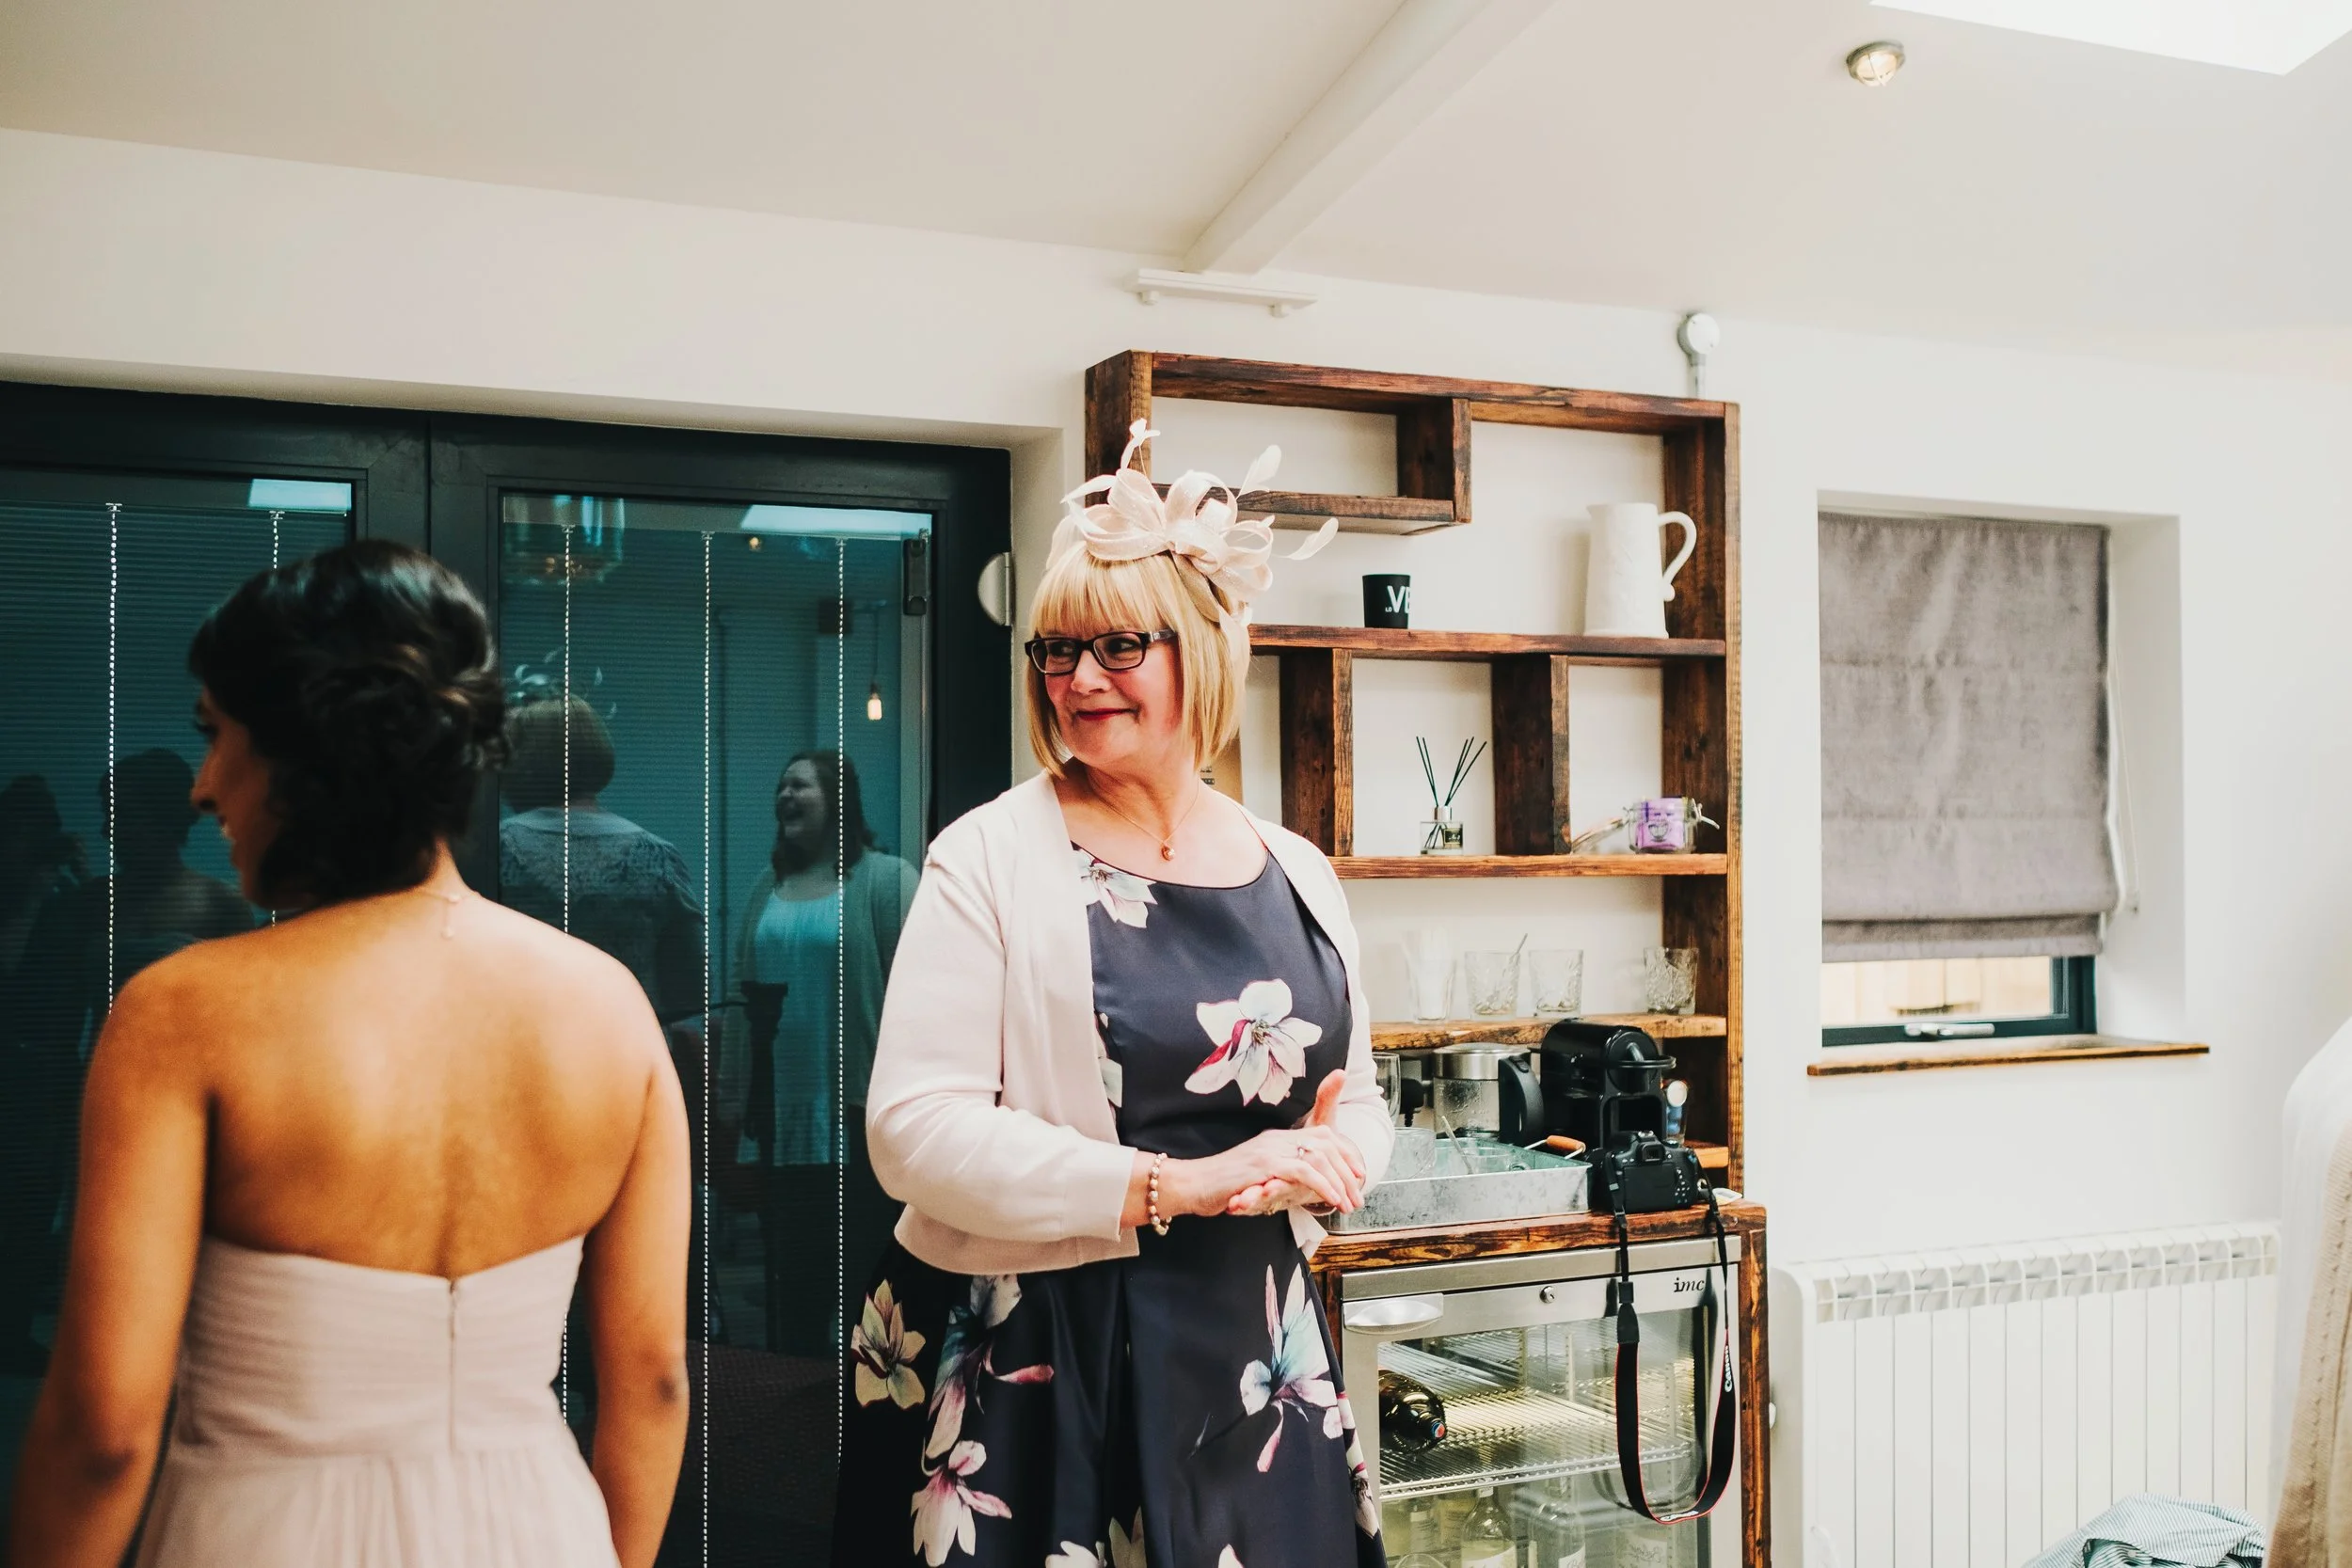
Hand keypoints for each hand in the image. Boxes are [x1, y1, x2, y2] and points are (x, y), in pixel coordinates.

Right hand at [1160, 1071, 1365, 1218]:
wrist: (1191, 1185)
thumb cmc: (1223, 1185)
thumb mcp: (1260, 1175)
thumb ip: (1282, 1174)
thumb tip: (1305, 1180)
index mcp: (1277, 1138)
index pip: (1323, 1134)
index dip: (1346, 1154)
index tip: (1359, 1176)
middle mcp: (1276, 1138)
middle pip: (1327, 1142)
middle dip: (1348, 1170)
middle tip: (1359, 1196)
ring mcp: (1269, 1149)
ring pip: (1318, 1154)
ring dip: (1339, 1180)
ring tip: (1349, 1202)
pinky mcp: (1263, 1165)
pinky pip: (1303, 1170)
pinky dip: (1322, 1184)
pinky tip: (1331, 1199)